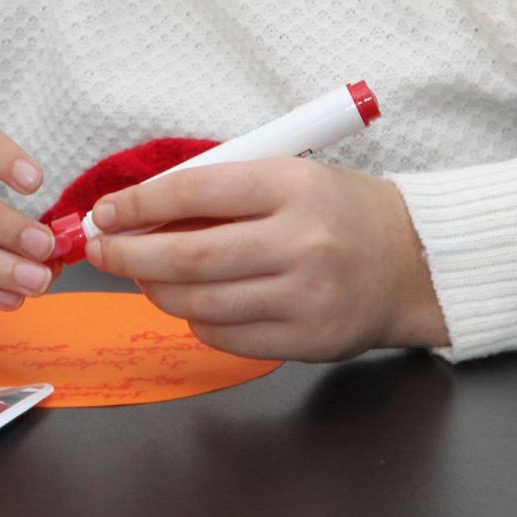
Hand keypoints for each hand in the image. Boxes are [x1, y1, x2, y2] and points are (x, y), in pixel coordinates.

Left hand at [85, 159, 447, 360]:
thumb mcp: (291, 175)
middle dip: (130, 254)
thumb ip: (224, 191)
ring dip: (157, 291)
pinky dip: (196, 321)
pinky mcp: (309, 340)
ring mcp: (306, 296)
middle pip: (189, 254)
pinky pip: (228, 337)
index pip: (195, 190)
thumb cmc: (341, 210)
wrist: (414, 261)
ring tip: (143, 278)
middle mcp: (300, 242)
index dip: (139, 203)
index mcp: (293, 185)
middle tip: (101, 251)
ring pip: (202, 301)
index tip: (106, 212)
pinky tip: (189, 305)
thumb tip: (142, 211)